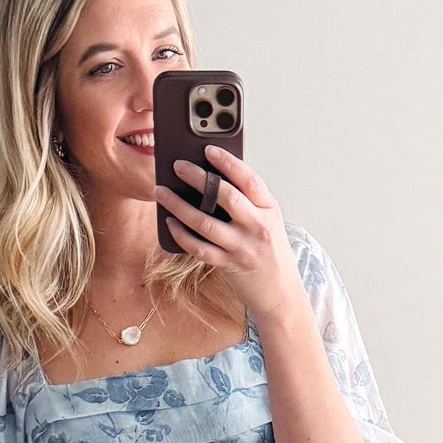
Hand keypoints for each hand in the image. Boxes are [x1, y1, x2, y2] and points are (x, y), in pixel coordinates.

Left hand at [154, 146, 306, 325]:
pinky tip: (169, 223)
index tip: (208, 149)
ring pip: (205, 222)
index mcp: (269, 209)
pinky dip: (181, 235)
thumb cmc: (269, 252)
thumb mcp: (268, 221)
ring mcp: (243, 247)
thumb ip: (247, 202)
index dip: (228, 162)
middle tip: (177, 166)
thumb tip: (210, 179)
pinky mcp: (229, 265)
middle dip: (198, 178)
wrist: (280, 292)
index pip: (248, 179)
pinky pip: (200, 248)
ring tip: (161, 192)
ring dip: (179, 205)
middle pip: (225, 196)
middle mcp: (258, 226)